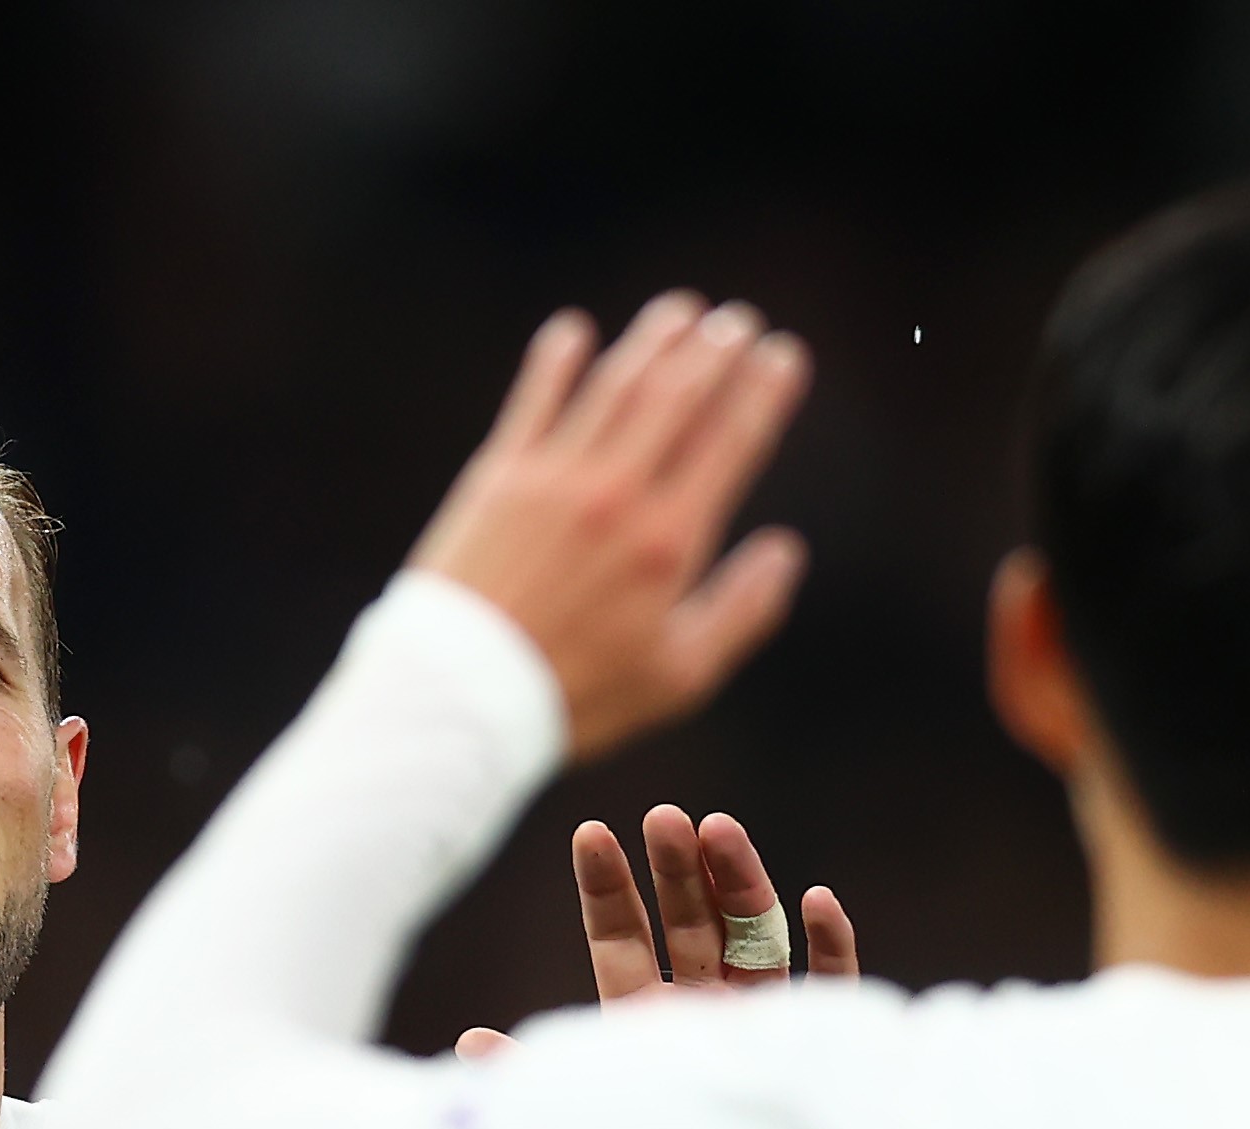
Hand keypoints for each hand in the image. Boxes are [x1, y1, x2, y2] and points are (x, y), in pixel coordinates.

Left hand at [408, 295, 813, 762]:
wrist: (462, 695)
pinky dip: (556, 361)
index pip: (730, 441)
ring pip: (614, 386)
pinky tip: (573, 331)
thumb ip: (743, 610)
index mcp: (670, 542)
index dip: (764, 391)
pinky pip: (533, 401)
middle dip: (715, 351)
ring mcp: (554, 478)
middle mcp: (617, 495)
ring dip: (652, 341)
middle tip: (738, 322)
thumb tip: (787, 550)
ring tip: (681, 312)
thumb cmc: (578, 695)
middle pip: (677, 398)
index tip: (786, 356)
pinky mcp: (499, 477)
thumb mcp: (680, 675)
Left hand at [457, 807, 856, 1057]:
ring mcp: (762, 1032)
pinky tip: (817, 898)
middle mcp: (703, 1020)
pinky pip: (831, 994)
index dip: (607, 889)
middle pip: (692, 928)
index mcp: (643, 1026)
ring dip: (743, 886)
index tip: (591, 832)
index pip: (622, 944)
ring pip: (759, 942)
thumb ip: (531, 1087)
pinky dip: (828, 948)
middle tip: (663, 816)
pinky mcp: (819, 1056)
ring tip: (721, 831)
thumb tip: (469, 1047)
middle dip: (676, 871)